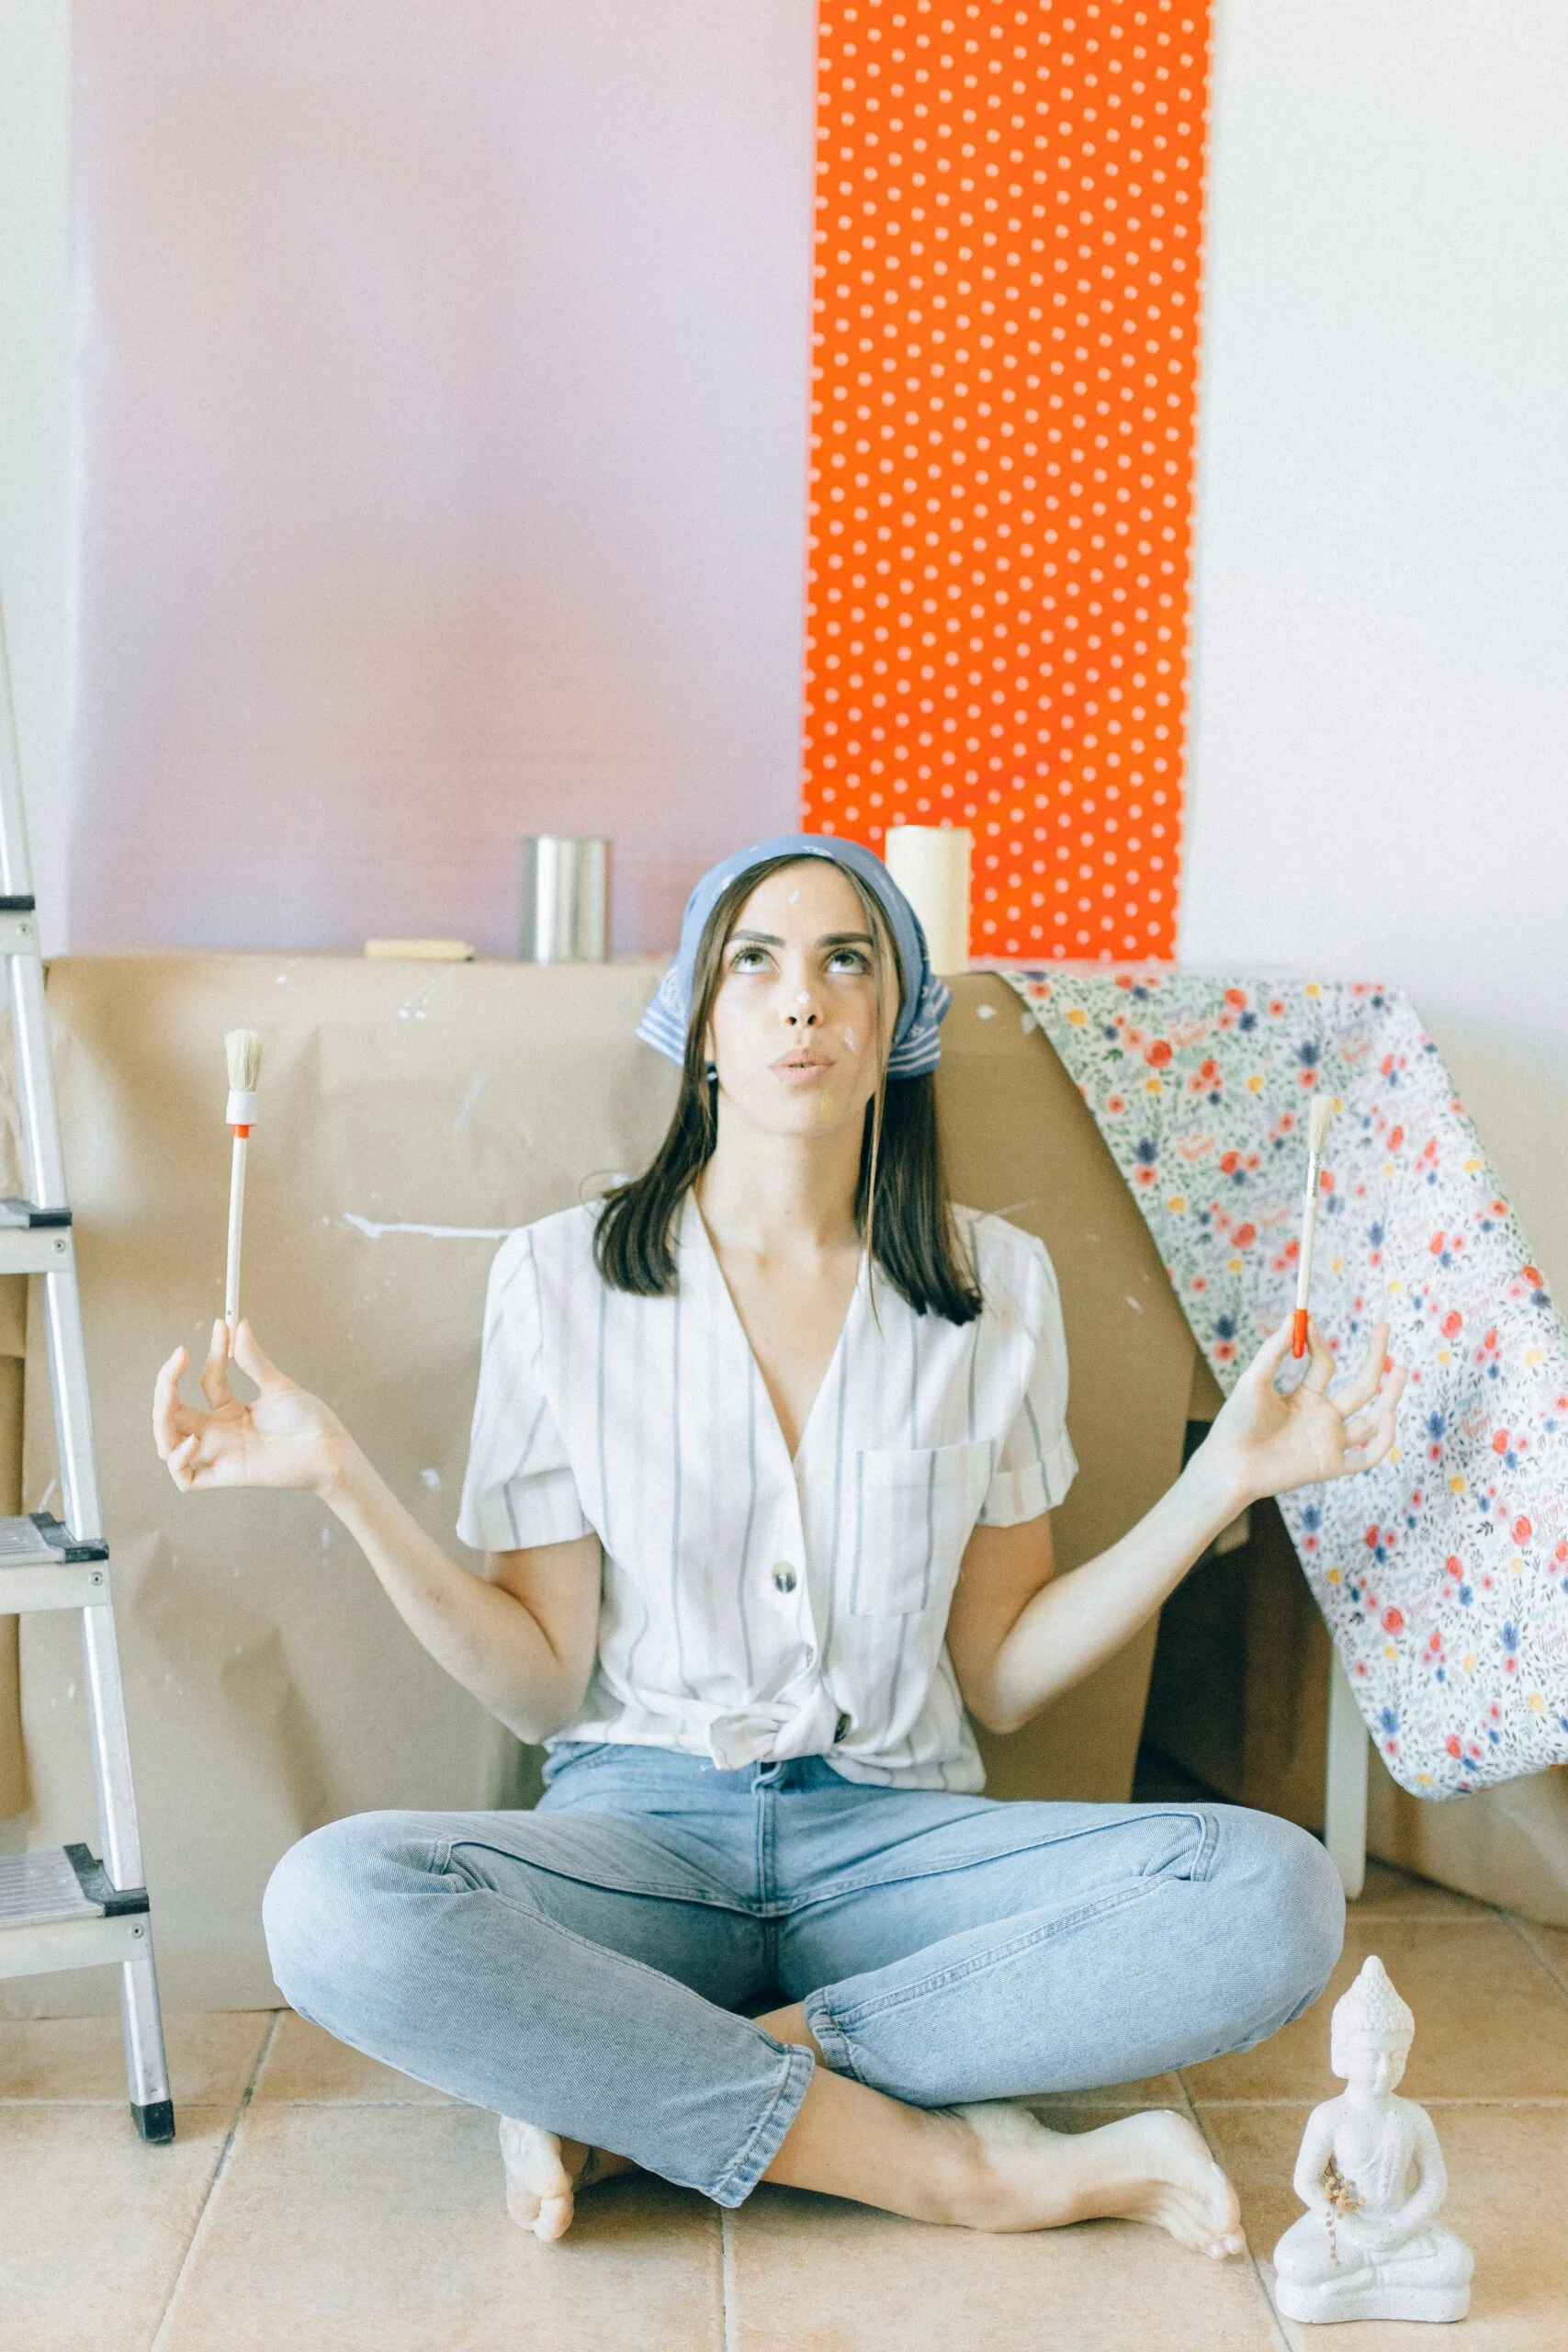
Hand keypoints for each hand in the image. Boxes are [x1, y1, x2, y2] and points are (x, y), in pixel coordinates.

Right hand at [152, 1320, 350, 1499]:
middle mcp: (218, 1432)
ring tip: (172, 1395)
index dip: (213, 1354)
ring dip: (160, 1421)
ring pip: (167, 1443)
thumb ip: (253, 1359)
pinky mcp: (224, 1476)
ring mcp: (218, 1454)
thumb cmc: (309, 1421)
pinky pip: (185, 1477)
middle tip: (177, 1360)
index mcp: (230, 1410)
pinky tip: (194, 1441)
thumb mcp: (278, 1386)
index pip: (206, 1381)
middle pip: (172, 1412)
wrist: (328, 1449)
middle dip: (166, 1385)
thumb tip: (238, 1324)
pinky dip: (178, 1459)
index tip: (221, 1325)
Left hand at [1200, 1317, 1405, 1509]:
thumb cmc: (1236, 1422)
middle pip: (1361, 1388)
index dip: (1319, 1343)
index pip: (1326, 1366)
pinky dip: (1383, 1439)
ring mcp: (1330, 1442)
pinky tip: (1386, 1413)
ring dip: (1390, 1396)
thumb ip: (1273, 1349)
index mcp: (1305, 1398)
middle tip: (1384, 1326)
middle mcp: (1323, 1418)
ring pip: (1372, 1421)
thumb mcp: (1255, 1380)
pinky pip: (1368, 1456)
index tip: (1309, 1321)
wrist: (1228, 1464)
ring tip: (1399, 1369)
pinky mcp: (1331, 1466)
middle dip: (1376, 1358)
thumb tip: (1293, 1314)